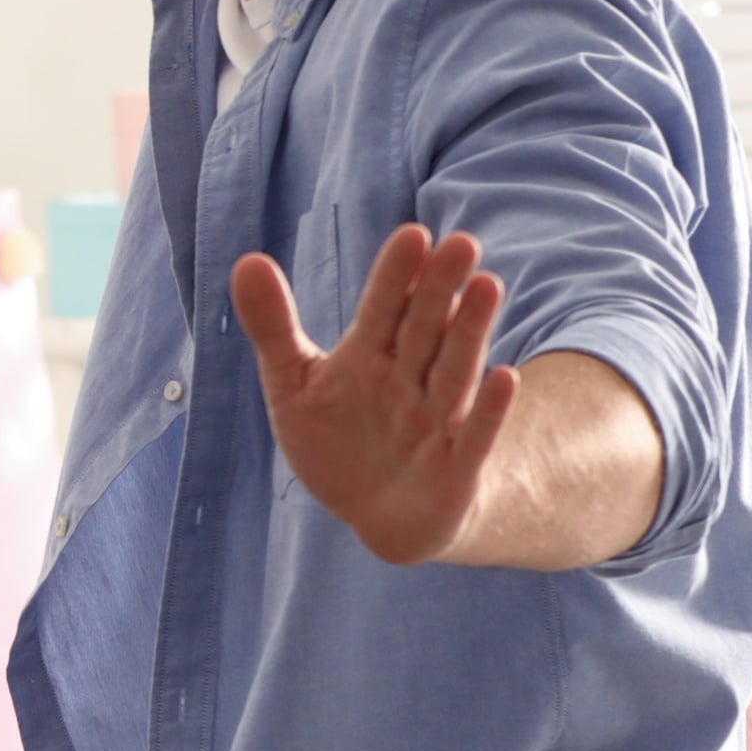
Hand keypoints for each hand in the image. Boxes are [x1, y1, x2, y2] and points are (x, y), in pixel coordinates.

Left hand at [228, 224, 520, 566]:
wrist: (376, 515)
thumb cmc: (337, 441)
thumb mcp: (292, 385)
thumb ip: (272, 326)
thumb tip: (246, 260)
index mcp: (369, 354)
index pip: (383, 307)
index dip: (396, 275)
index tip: (414, 236)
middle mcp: (408, 379)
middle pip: (425, 328)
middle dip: (440, 289)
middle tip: (463, 243)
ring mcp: (435, 420)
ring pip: (454, 370)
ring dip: (470, 332)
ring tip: (488, 286)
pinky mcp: (455, 464)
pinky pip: (474, 435)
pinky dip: (488, 410)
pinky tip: (505, 376)